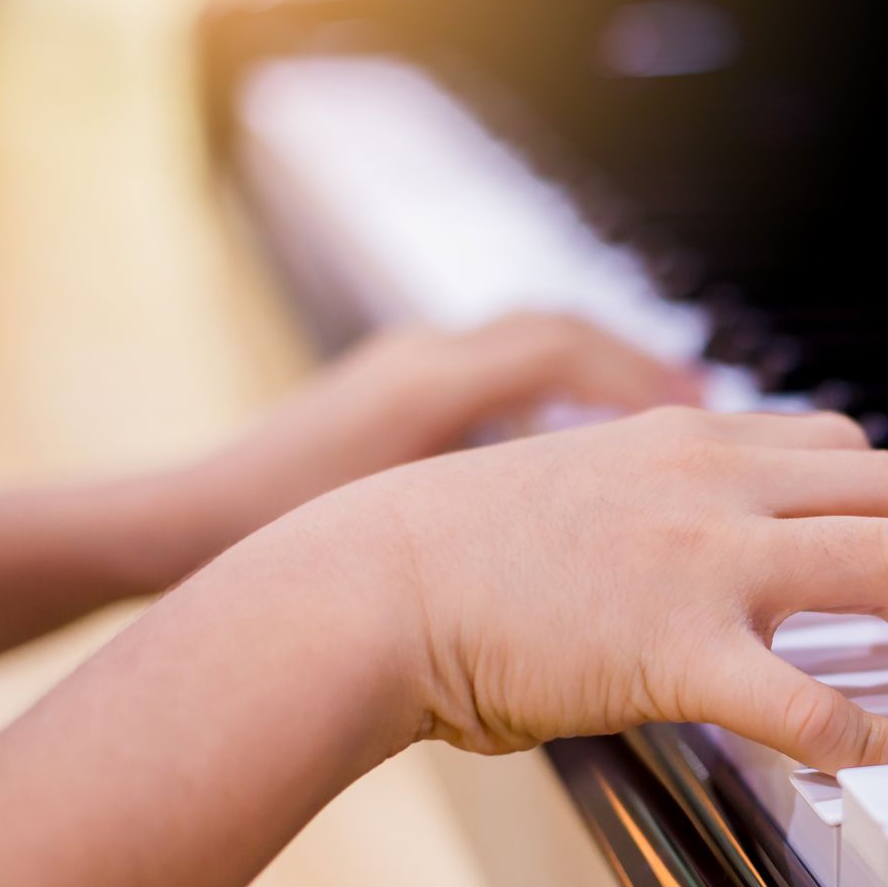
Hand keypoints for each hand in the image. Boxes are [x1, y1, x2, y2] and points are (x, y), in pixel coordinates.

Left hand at [188, 312, 698, 548]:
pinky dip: (545, 389)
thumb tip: (602, 557)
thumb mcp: (411, 548)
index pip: (560, 350)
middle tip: (703, 400)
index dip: (640, 376)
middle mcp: (420, 358)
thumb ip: (505, 537)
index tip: (705, 409)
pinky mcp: (392, 388)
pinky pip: (494, 367)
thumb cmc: (280, 548)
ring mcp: (403, 366)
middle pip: (556, 329)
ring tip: (658, 410)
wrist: (182, 530)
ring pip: (525, 341)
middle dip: (636, 361)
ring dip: (595, 370)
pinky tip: (573, 436)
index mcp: (429, 387)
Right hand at [348, 406, 887, 771]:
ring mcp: (702, 559)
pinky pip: (814, 698)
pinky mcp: (676, 649)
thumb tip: (720, 547)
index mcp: (689, 438)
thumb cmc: (450, 547)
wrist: (365, 584)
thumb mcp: (577, 483)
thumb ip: (660, 497)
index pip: (846, 446)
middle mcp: (714, 478)